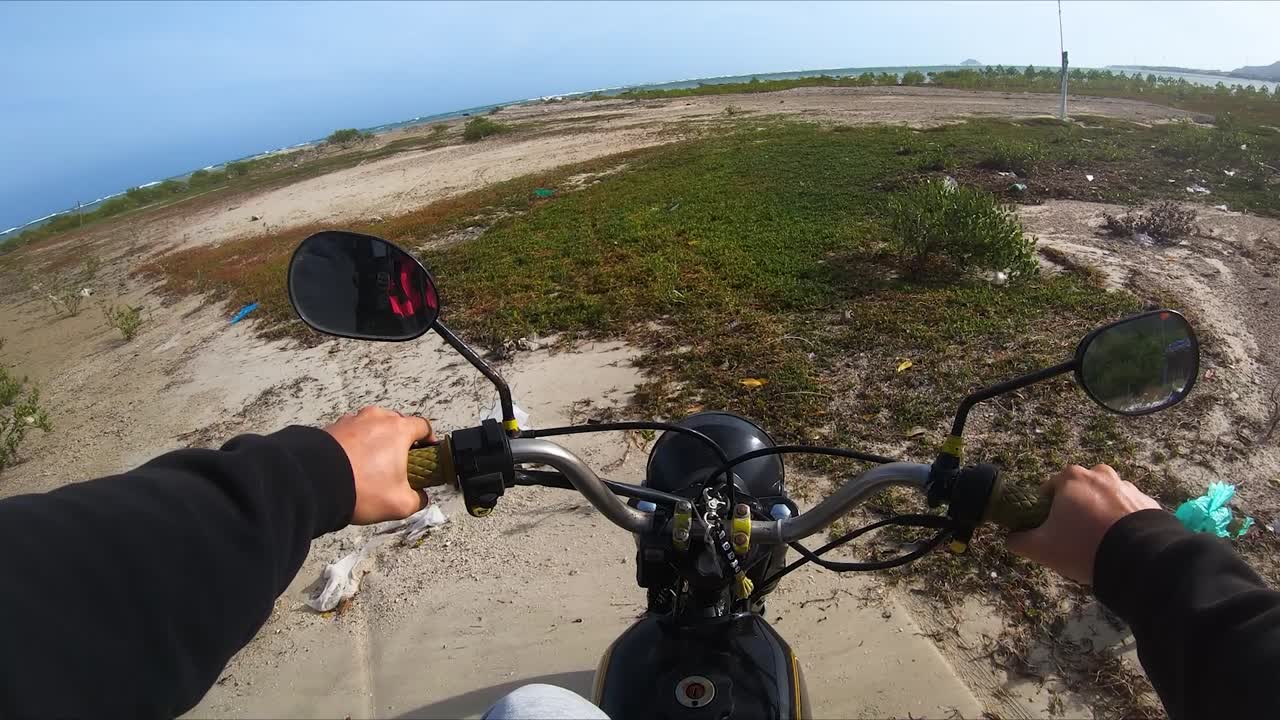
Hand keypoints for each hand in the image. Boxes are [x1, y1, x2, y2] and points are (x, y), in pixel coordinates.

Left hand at [325, 406, 435, 524]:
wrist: (314, 484)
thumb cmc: (360, 488)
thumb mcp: (400, 504)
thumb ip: (417, 500)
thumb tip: (420, 498)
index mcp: (398, 430)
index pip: (422, 426)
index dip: (428, 440)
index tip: (426, 453)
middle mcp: (376, 418)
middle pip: (396, 423)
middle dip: (400, 440)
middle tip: (398, 462)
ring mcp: (351, 420)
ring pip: (371, 426)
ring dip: (375, 441)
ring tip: (371, 464)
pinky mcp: (331, 428)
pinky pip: (350, 433)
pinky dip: (354, 445)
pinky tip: (351, 464)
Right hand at [1006, 463, 1159, 584]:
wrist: (1139, 560)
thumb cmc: (1083, 547)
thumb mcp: (1041, 548)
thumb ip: (1018, 540)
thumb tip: (1010, 538)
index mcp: (1071, 477)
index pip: (1049, 490)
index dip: (1046, 511)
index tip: (1051, 531)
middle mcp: (1100, 474)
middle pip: (1079, 492)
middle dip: (1076, 510)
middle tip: (1076, 538)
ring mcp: (1127, 486)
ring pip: (1105, 499)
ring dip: (1101, 514)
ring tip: (1101, 543)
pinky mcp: (1149, 502)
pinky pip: (1129, 510)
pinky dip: (1123, 522)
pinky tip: (1121, 544)